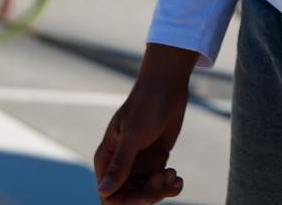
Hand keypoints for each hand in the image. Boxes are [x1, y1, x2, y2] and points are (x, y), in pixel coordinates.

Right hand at [94, 44, 196, 202]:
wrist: (168, 87)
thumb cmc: (145, 106)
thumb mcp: (133, 136)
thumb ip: (120, 165)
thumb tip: (103, 191)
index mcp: (107, 158)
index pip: (109, 195)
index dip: (126, 202)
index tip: (146, 197)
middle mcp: (121, 164)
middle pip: (130, 197)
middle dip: (148, 194)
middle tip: (163, 177)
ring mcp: (139, 163)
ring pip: (147, 193)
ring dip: (161, 189)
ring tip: (172, 173)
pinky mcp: (156, 161)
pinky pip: (160, 184)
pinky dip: (170, 185)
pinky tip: (177, 178)